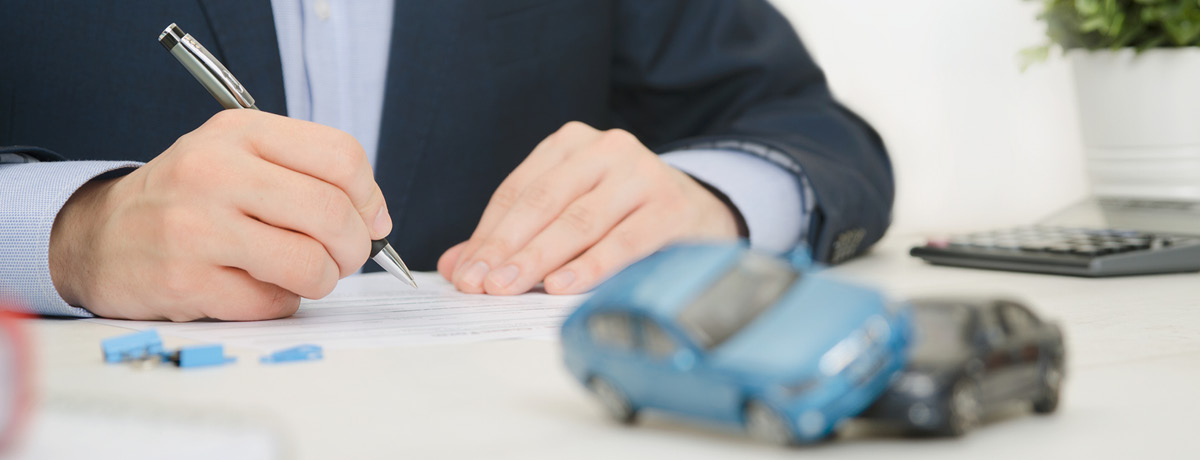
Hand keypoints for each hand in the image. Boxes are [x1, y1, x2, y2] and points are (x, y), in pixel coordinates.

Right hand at [48, 110, 390, 320]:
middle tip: (345, 258)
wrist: (102, 236)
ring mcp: (197, 228)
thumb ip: (309, 173)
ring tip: (305, 274)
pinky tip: (255, 286)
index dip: (370, 197)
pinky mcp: (186, 282)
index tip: (369, 219)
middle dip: (355, 247)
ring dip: (323, 280)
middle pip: (333, 214)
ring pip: (311, 265)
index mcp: (240, 132)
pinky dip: (280, 303)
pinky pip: (273, 304)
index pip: (342, 157)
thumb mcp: (241, 156)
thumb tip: (377, 220)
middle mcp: (215, 171)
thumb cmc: (192, 198)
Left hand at [437, 121, 739, 294]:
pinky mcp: (670, 208)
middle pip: (543, 203)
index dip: (487, 234)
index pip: (518, 191)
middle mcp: (607, 149)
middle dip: (506, 247)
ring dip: (539, 259)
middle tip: (479, 285)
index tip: (463, 273)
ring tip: (508, 289)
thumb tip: (454, 266)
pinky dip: (590, 266)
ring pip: (578, 221)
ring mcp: (641, 175)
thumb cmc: (622, 215)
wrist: (700, 213)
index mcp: (571, 143)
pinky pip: (622, 241)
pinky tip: (562, 286)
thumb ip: (512, 237)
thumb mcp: (566, 214)